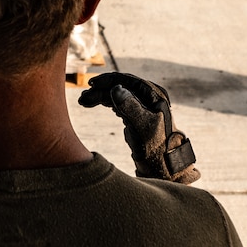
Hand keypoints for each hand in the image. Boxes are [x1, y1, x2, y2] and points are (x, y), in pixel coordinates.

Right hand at [80, 72, 199, 183]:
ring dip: (100, 96)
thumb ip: (130, 106)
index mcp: (153, 95)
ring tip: (84, 101)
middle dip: (100, 90)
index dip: (108, 80)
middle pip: (120, 87)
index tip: (91, 84)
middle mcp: (148, 97)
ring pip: (116, 95)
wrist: (163, 165)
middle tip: (83, 99)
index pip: (127, 81)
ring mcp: (141, 105)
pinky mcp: (135, 115)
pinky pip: (117, 103)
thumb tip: (116, 88)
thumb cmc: (156, 147)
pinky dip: (105, 102)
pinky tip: (94, 103)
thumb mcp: (142, 126)